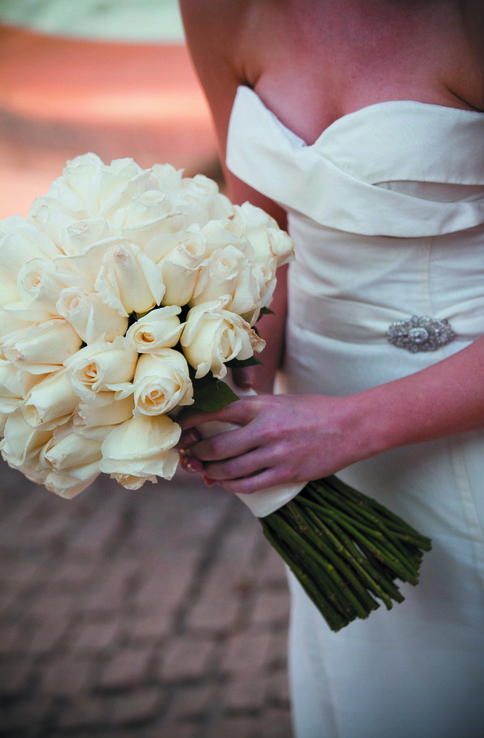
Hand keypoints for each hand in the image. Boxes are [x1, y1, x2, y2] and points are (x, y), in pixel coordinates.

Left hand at [176, 393, 367, 493]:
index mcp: (261, 405)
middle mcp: (265, 429)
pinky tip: (225, 483)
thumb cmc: (314, 411)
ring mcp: (275, 453)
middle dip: (196, 453)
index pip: (216, 412)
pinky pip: (249, 485)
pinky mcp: (286, 473)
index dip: (192, 421)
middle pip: (216, 446)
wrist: (350, 427)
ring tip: (203, 471)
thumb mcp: (280, 401)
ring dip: (210, 472)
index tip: (181, 428)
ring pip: (229, 469)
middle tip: (188, 455)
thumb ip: (254, 410)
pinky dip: (231, 486)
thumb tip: (223, 422)